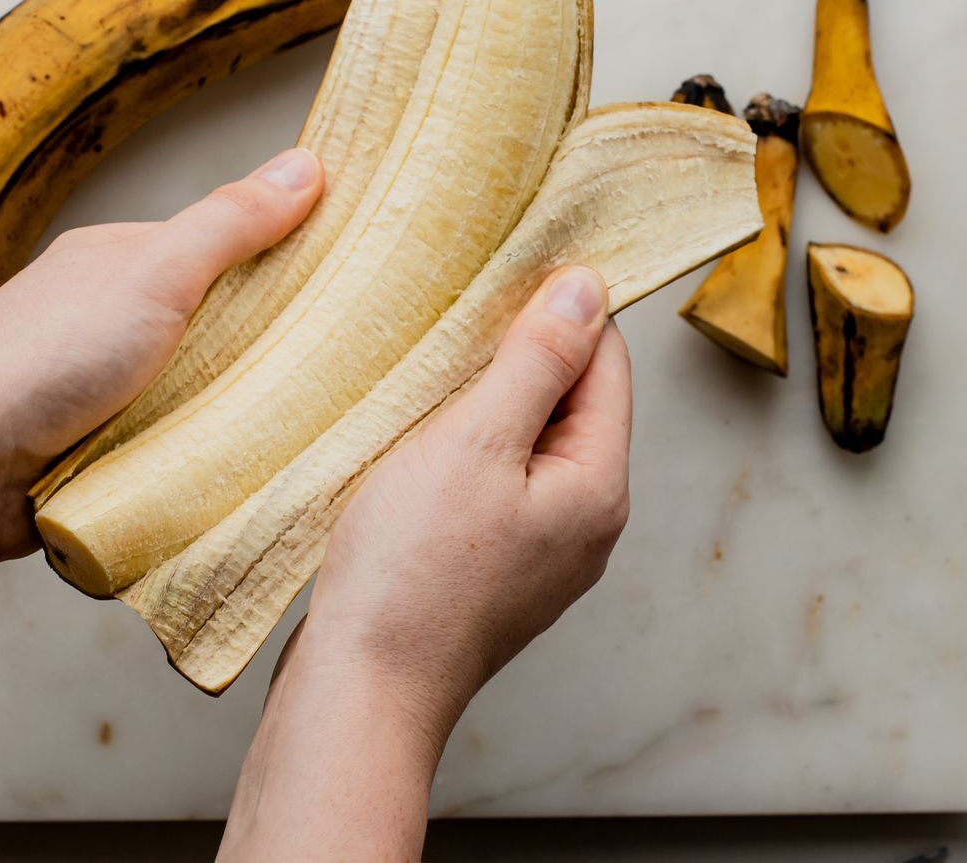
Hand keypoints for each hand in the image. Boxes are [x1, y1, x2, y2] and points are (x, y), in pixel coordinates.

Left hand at [0, 147, 323, 803]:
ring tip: (311, 429)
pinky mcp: (96, 458)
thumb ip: (230, 226)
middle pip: (216, 328)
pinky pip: (171, 452)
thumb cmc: (42, 359)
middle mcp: (110, 323)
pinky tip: (244, 474)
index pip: (223, 251)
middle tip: (349, 369)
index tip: (355, 284)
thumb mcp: (154, 276)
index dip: (286, 262)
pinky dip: (201, 461)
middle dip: (267, 349)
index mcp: (120, 263)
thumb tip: (308, 162)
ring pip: (196, 396)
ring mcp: (100, 393)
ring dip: (234, 413)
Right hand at [220, 266, 631, 860]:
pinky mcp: (492, 569)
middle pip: (568, 402)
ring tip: (421, 385)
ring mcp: (540, 552)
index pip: (605, 363)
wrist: (361, 688)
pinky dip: (459, 452)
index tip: (500, 276)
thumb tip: (588, 288)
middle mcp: (584, 522)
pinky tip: (410, 445)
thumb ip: (536, 361)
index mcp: (598, 487)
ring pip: (523, 443)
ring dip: (480, 405)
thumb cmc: (412, 574)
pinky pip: (491, 484)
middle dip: (514, 357)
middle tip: (447, 327)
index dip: (557, 311)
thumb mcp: (475, 442)